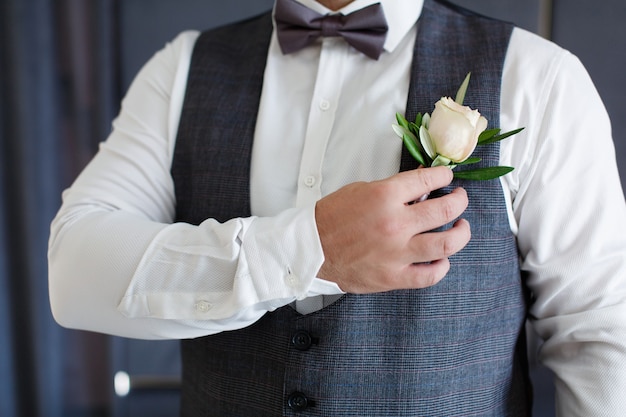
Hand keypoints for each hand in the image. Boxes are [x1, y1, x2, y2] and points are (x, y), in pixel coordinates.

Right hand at [315, 166, 469, 292]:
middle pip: (446, 209)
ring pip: (447, 243)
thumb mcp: (361, 190)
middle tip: (460, 199)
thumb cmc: (333, 218)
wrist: (311, 249)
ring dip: (461, 233)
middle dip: (460, 200)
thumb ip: (394, 188)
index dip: (444, 175)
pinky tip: (441, 258)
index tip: (447, 177)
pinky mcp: (394, 277)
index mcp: (385, 196)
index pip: (428, 180)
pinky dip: (442, 266)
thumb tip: (422, 185)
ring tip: (461, 227)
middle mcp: (395, 223)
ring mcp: (397, 253)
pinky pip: (430, 275)